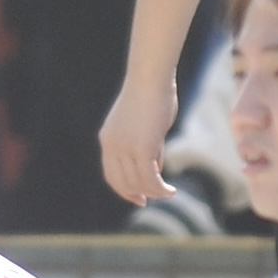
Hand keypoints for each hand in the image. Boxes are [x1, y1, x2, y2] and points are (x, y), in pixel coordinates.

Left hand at [100, 69, 176, 209]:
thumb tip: (155, 166)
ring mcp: (125, 149)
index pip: (112, 175)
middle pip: (123, 183)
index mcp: (107, 140)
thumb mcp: (143, 124)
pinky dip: (161, 189)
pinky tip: (171, 191)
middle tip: (154, 198)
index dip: (124, 190)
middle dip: (138, 194)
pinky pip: (150, 179)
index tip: (139, 196)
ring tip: (169, 193)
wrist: (150, 78)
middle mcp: (112, 147)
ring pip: (139, 183)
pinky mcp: (142, 149)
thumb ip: (146, 145)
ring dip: (155, 192)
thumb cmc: (151, 95)